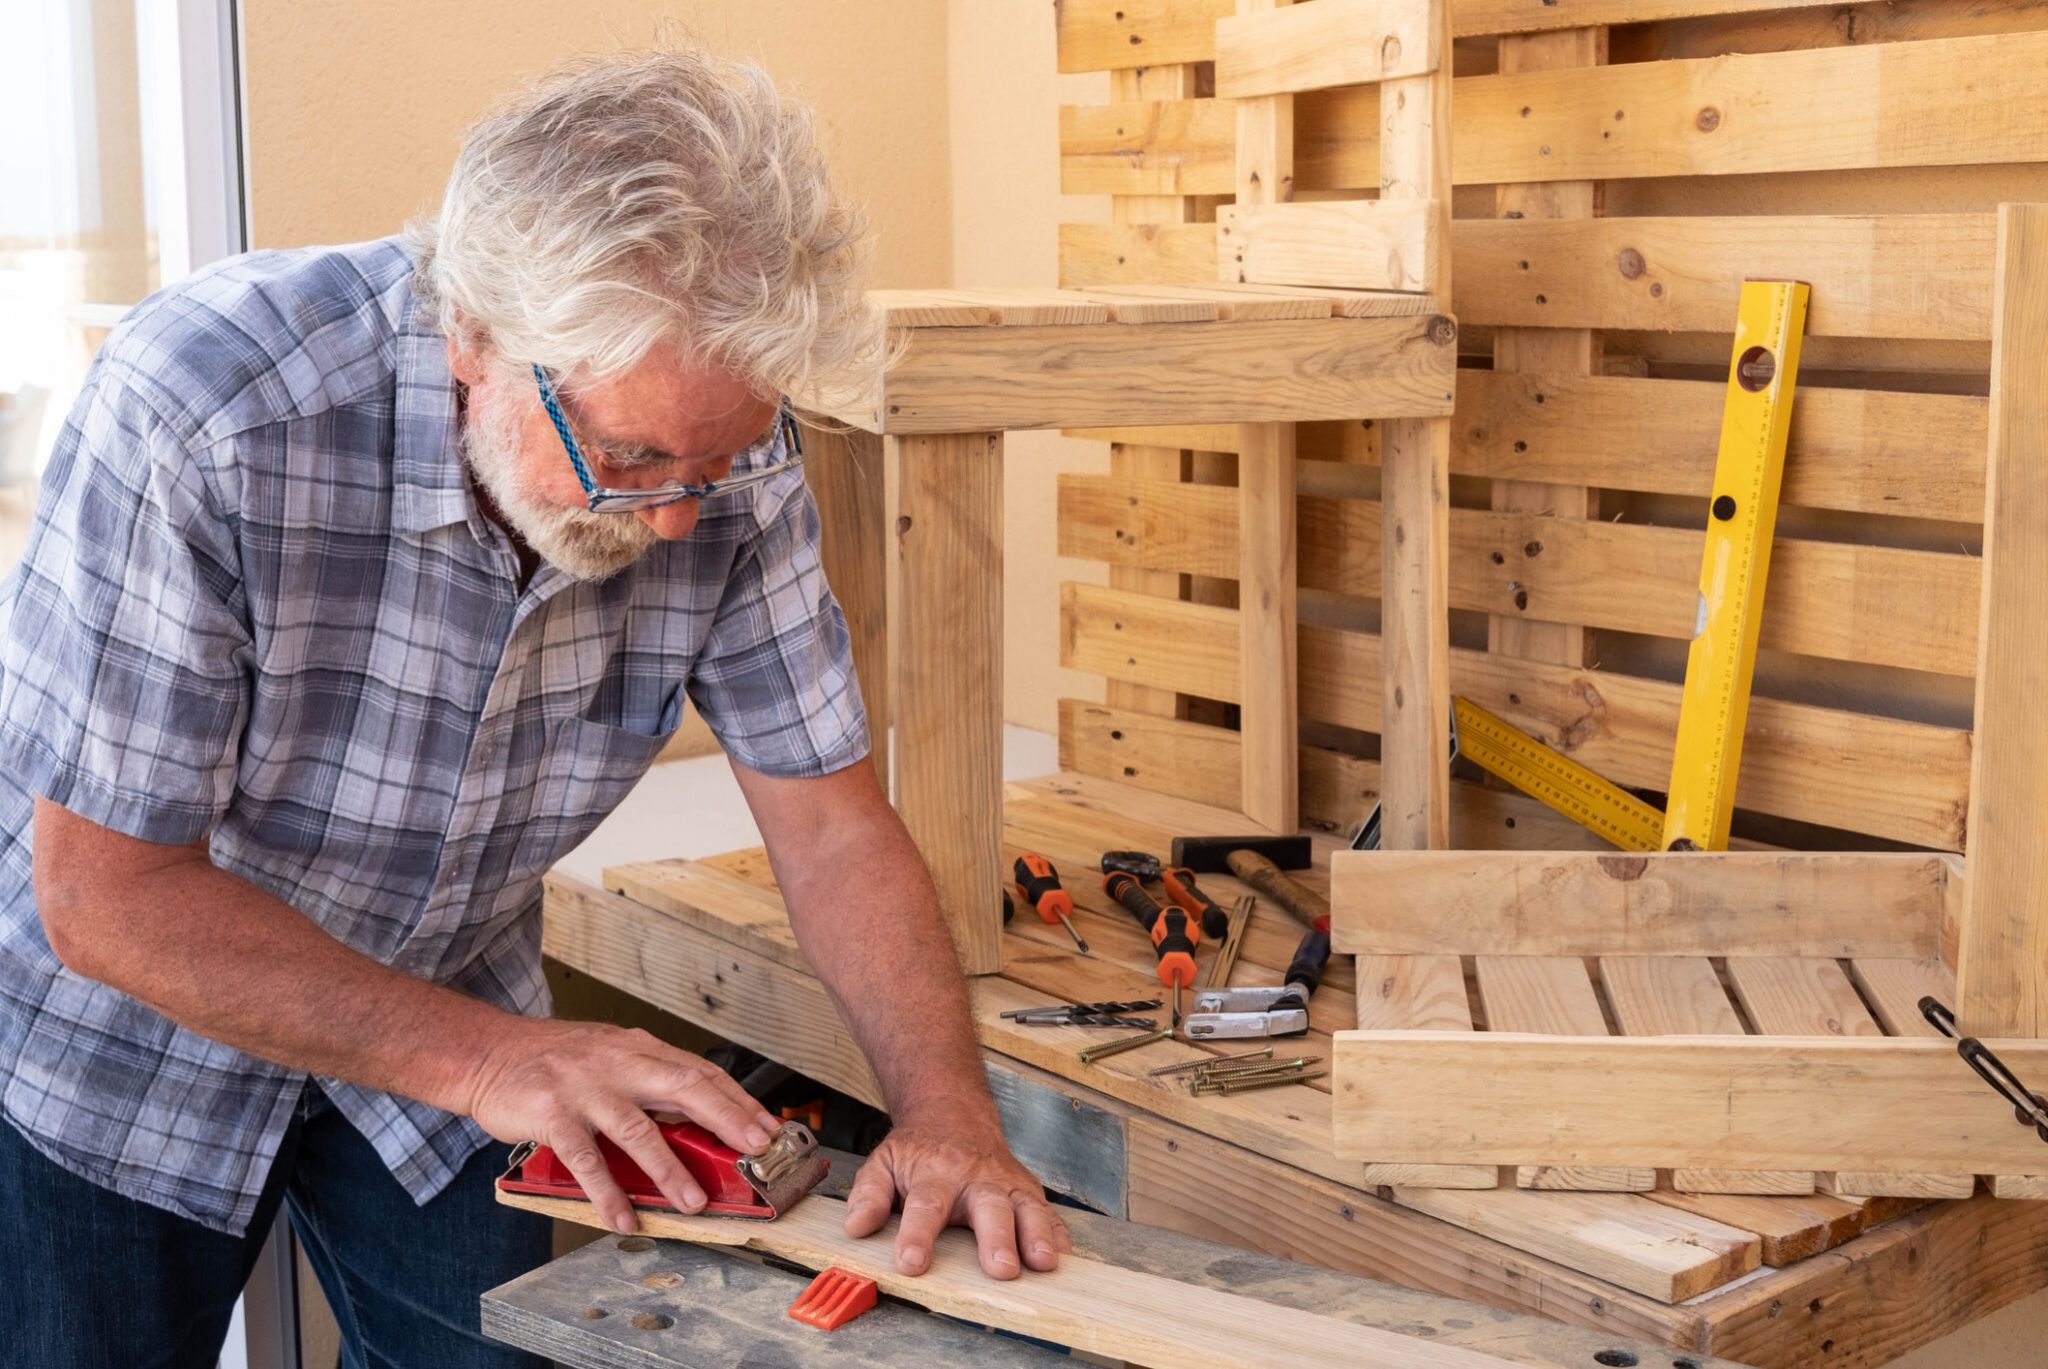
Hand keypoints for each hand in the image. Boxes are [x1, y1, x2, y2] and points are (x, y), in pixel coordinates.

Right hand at [463, 1017, 781, 1233]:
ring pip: (638, 1129)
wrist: (488, 1052)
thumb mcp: (610, 1057)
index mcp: (638, 1048)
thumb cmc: (554, 1060)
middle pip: (685, 1087)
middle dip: (727, 1119)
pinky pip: (586, 1159)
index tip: (768, 1127)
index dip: (739, 1100)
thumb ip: (650, 1081)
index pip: (701, 1071)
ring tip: (694, 1201)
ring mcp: (585, 1088)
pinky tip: (623, 1216)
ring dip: (671, 1169)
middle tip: (756, 1150)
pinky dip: (607, 1191)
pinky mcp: (552, 1114)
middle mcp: (618, 1063)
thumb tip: (699, 1118)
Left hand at [842, 1120, 1070, 1278]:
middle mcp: (975, 1178)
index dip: (917, 1235)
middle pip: (988, 1207)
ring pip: (1026, 1207)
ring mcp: (1006, 1183)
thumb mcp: (883, 1162)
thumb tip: (856, 1228)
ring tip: (1043, 1263)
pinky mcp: (1027, 1190)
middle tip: (1001, 1269)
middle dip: (996, 1238)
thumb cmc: (919, 1151)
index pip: (924, 1206)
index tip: (911, 1262)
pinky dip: (1059, 1233)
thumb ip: (868, 1194)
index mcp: (934, 1175)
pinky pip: (1048, 1211)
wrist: (953, 1114)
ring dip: (1037, 1234)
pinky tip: (1064, 1256)